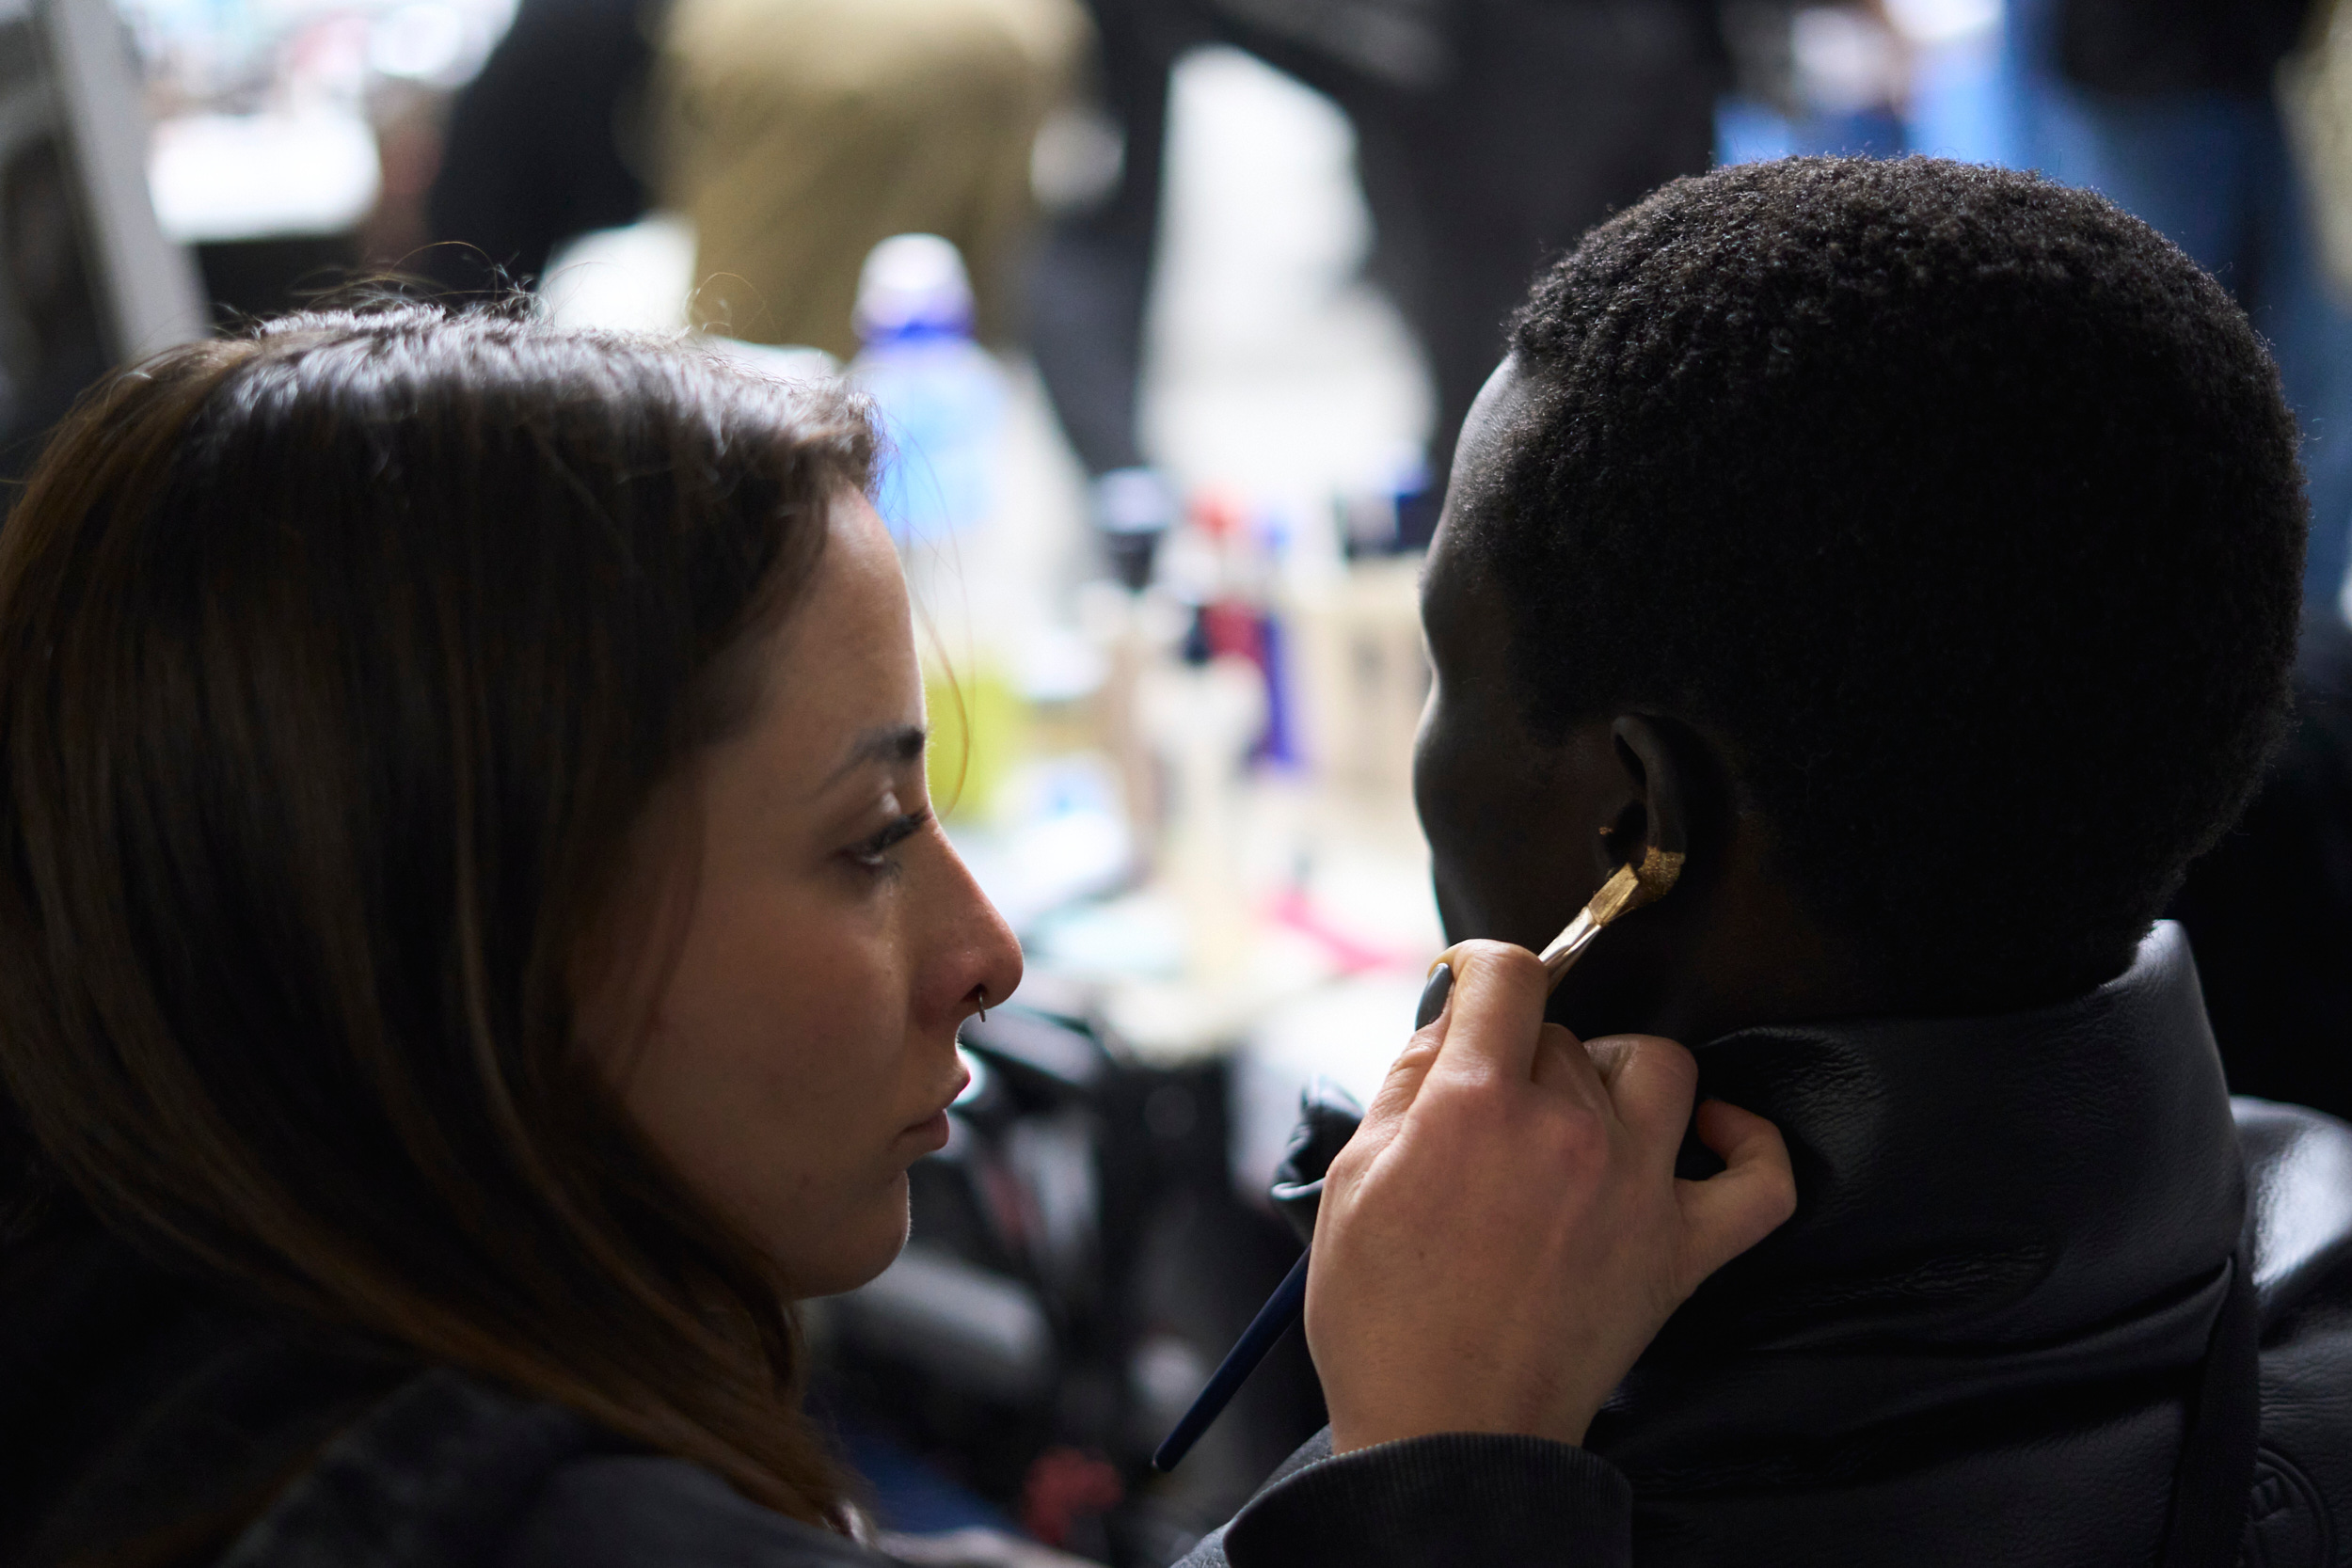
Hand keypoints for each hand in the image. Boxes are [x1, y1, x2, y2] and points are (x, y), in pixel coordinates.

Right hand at [1306, 939, 1796, 1453]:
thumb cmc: (1384, 1321)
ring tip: (1578, 1108)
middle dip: (1519, 1052)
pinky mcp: (1682, 1251)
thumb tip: (1448, 1015)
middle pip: (1565, 1032)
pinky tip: (1711, 1130)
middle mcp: (1569, 1132)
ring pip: (1657, 1066)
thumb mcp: (1355, 1180)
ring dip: (1615, 1070)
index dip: (1482, 966)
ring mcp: (1637, 1190)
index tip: (1471, 985)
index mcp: (1477, 1107)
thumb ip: (1405, 1081)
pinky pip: (1760, 1179)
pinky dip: (1747, 1142)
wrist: (1445, 1433)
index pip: (1508, 975)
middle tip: (1485, 1105)